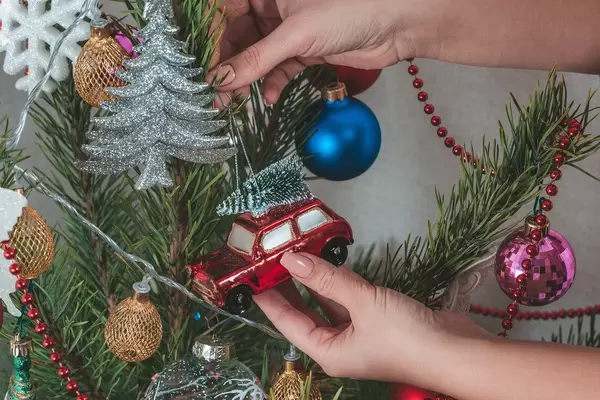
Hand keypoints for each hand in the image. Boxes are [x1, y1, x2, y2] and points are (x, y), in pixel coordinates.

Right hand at [208, 0, 437, 105]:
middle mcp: (274, 5)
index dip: (213, 42)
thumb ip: (257, 59)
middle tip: (217, 95)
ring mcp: (289, 28)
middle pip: (239, 37)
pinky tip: (272, 98)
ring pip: (258, 56)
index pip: (225, 13)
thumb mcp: (297, 34)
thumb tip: (221, 80)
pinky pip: (280, 67)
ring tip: (238, 104)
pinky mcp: (305, 49)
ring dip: (249, 80)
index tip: (203, 70)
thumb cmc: (350, 10)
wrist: (398, 24)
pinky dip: (275, 83)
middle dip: (230, 68)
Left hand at [254, 252, 491, 385]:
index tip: (252, 277)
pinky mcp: (377, 319)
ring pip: (328, 303)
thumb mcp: (362, 304)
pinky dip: (339, 281)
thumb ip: (327, 279)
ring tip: (294, 254)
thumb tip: (292, 259)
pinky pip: (349, 298)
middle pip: (305, 313)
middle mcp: (340, 345)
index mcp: (328, 352)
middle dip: (288, 288)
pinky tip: (329, 262)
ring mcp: (359, 332)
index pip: (288, 323)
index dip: (269, 299)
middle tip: (270, 260)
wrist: (457, 350)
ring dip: (314, 280)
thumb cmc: (407, 338)